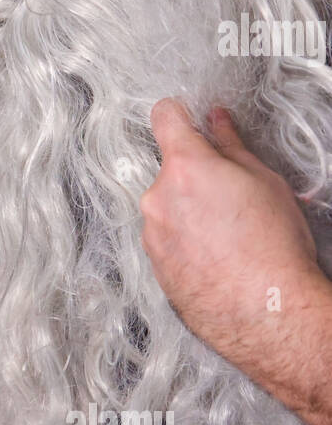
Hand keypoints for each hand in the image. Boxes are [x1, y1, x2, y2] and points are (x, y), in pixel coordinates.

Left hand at [140, 99, 320, 373]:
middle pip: (169, 170)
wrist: (267, 311)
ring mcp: (152, 234)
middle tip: (230, 195)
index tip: (187, 118)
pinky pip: (166, 239)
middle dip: (194, 176)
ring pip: (166, 207)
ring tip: (228, 233)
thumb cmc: (273, 248)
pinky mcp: (154, 265)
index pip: (164, 118)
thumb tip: (217, 122)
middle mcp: (157, 198)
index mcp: (185, 167)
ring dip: (188, 212)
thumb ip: (231, 145)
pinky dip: (185, 241)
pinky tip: (217, 254)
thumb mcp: (263, 181)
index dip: (179, 114)